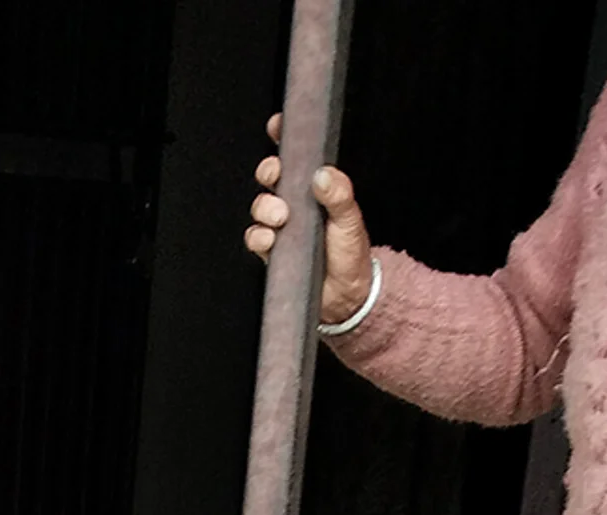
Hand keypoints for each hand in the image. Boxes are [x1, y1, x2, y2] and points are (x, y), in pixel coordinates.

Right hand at [246, 112, 375, 326]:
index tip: (278, 125)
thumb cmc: (351, 255)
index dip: (284, 138)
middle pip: (270, 177)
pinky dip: (258, 236)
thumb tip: (322, 175)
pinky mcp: (272, 252)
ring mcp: (281, 228)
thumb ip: (340, 195)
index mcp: (315, 189)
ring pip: (259, 206)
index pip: (296, 157)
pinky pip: (254, 237)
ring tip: (281, 218)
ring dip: (264, 207)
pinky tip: (271, 240)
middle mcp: (295, 204)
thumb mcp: (351, 220)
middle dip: (269, 172)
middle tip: (277, 178)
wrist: (345, 297)